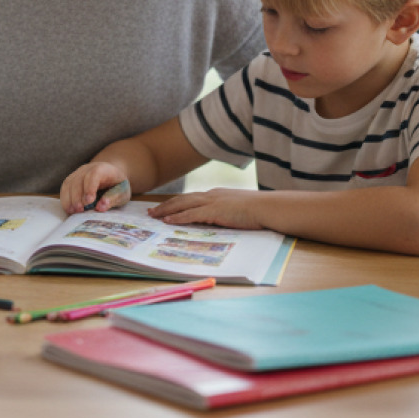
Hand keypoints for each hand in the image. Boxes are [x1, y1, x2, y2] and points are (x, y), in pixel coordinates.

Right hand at [61, 162, 130, 213]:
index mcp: (104, 169)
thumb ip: (114, 198)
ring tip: (73, 212)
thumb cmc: (117, 186)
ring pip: (69, 184)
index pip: (94, 174)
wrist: (110, 176)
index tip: (89, 201)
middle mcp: (88, 169)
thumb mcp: (123, 192)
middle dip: (77, 196)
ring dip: (69, 199)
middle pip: (78, 180)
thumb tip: (101, 207)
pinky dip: (65, 200)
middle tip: (79, 211)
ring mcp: (77, 173)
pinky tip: (69, 210)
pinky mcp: (71, 180)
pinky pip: (64, 189)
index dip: (89, 187)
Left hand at [148, 188, 265, 229]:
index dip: (176, 203)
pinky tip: (168, 221)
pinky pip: (192, 214)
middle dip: (165, 205)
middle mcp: (211, 195)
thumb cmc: (258, 211)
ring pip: (183, 205)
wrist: (267, 207)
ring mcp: (212, 202)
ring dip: (166, 210)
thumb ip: (226, 214)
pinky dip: (178, 217)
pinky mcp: (215, 211)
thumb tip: (219, 222)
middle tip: (151, 211)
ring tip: (153, 216)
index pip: (191, 198)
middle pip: (182, 199)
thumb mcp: (238, 210)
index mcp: (216, 195)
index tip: (165, 208)